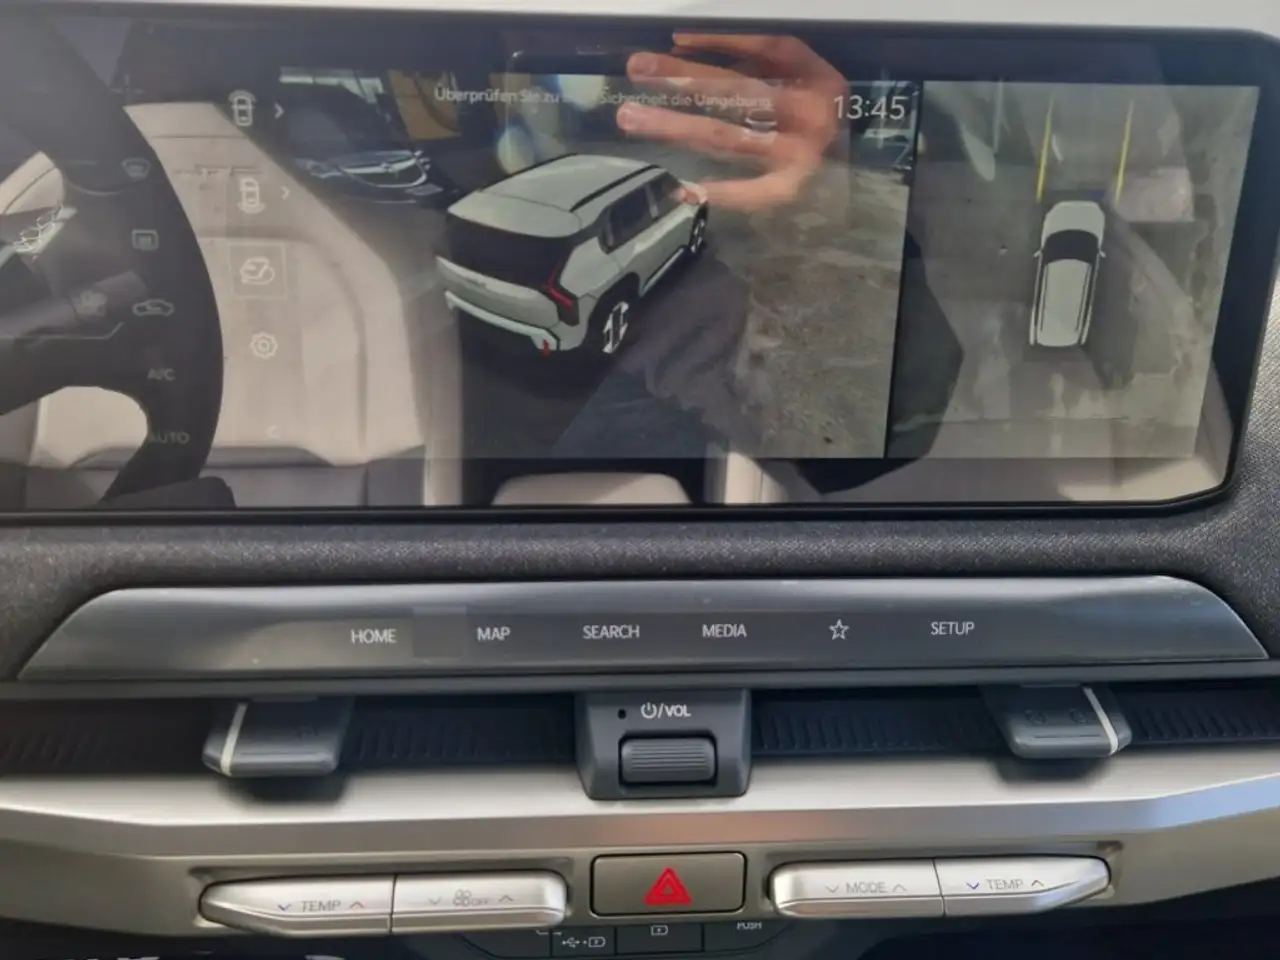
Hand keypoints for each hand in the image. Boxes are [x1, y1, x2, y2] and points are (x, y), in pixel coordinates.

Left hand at [617, 34, 844, 211]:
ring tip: (632, 119)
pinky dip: (719, 191)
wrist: (865, 165)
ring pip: (728, 136)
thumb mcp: (802, 72)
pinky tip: (682, 189)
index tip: (675, 39)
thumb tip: (687, 45)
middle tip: (634, 71)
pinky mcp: (794, 190)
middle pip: (735, 91)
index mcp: (816, 74)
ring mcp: (801, 154)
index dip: (720, 41)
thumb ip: (755, 56)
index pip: (767, 47)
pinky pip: (753, 192)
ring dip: (676, 126)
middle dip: (680, 79)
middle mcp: (809, 112)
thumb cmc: (819, 112)